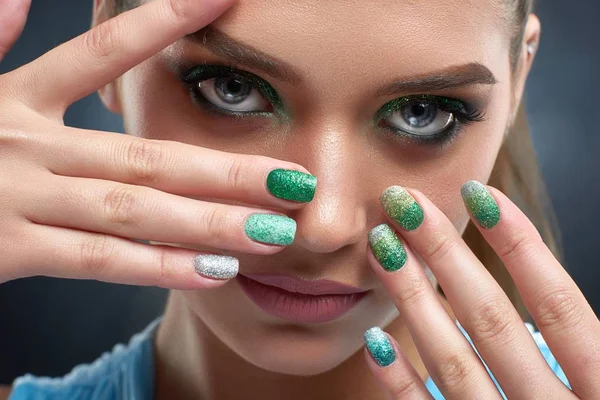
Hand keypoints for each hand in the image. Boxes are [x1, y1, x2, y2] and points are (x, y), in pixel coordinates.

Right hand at [0, 0, 316, 288]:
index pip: (103, 52)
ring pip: (134, 211)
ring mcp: (22, 199)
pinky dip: (156, 266)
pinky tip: (213, 271)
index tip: (224, 0)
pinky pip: (98, 261)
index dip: (163, 23)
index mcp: (17, 98)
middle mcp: (29, 146)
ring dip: (209, 222)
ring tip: (273, 233)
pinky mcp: (10, 251)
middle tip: (295, 180)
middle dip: (226, 168)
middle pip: (147, 155)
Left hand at [363, 183, 598, 398]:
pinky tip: (375, 341)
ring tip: (381, 249)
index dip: (520, 246)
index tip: (478, 194)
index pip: (558, 305)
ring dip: (413, 301)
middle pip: (493, 322)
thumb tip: (537, 272)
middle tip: (404, 203)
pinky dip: (400, 381)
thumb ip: (586, 350)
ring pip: (453, 364)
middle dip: (445, 255)